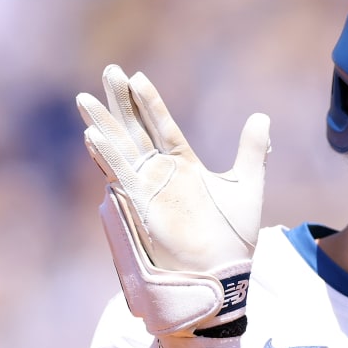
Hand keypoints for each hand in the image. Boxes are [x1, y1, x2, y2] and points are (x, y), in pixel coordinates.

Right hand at [76, 66, 269, 338]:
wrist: (221, 276)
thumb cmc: (234, 239)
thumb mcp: (247, 186)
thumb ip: (251, 151)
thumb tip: (262, 116)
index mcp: (184, 166)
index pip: (162, 126)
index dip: (150, 102)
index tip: (136, 77)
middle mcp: (161, 175)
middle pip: (135, 130)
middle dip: (120, 103)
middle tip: (108, 71)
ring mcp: (148, 190)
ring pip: (121, 149)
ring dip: (104, 124)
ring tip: (85, 98)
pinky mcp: (140, 207)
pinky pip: (120, 178)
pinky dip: (107, 157)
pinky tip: (92, 135)